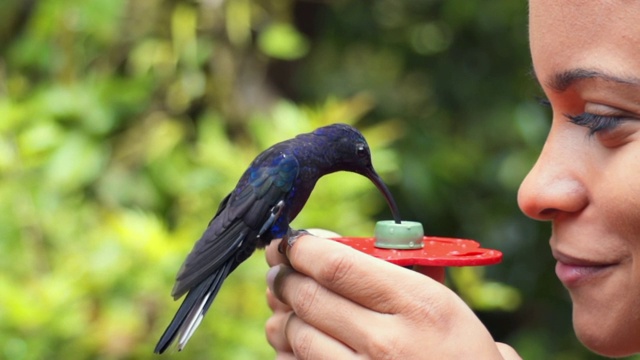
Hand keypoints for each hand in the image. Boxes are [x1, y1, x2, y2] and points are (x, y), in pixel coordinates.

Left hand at [265, 235, 520, 358]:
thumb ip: (401, 272)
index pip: (338, 266)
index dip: (303, 249)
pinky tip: (294, 342)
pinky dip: (287, 351)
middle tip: (280, 269)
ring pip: (297, 335)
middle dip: (285, 277)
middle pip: (309, 297)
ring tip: (283, 305)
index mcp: (418, 305)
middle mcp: (387, 342)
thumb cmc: (463, 355)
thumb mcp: (447, 306)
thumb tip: (337, 244)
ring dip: (282, 315)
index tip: (291, 242)